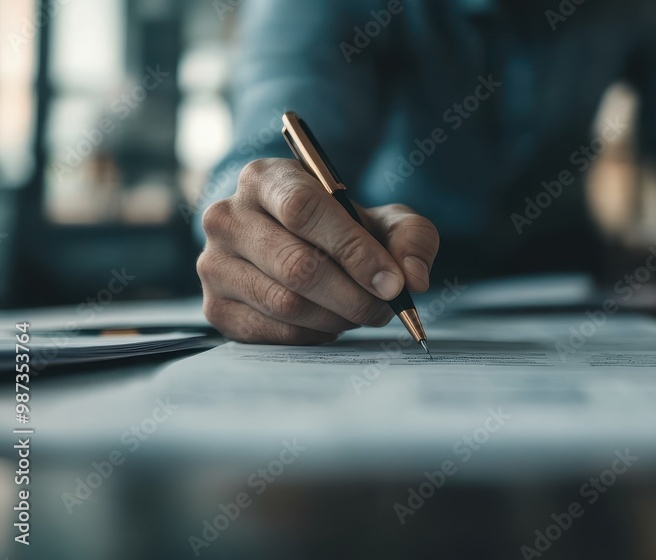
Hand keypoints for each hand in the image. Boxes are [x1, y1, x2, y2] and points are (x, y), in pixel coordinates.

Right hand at [198, 158, 438, 343]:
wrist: (300, 248)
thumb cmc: (344, 229)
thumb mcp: (386, 220)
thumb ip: (411, 238)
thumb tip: (413, 278)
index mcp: (264, 178)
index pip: (304, 210)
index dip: (353, 250)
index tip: (392, 281)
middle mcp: (227, 217)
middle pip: (297, 265)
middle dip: (354, 295)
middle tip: (386, 306)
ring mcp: (214, 265)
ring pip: (287, 303)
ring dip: (338, 317)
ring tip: (362, 311)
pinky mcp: (215, 309)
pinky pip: (275, 332)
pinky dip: (315, 334)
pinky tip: (331, 322)